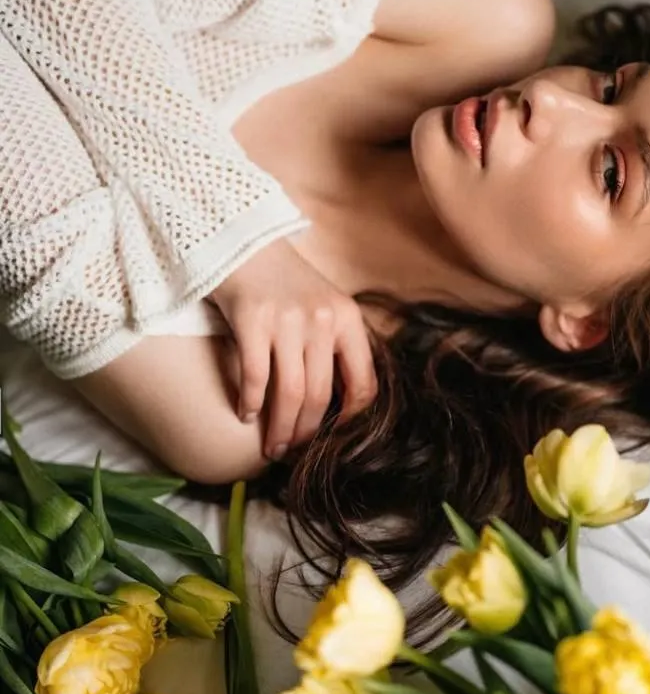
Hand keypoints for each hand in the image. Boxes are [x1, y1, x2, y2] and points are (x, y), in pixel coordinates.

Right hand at [209, 238, 377, 457]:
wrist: (242, 242)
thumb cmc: (284, 284)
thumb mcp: (324, 307)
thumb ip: (336, 347)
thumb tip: (340, 406)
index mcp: (349, 320)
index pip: (363, 384)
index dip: (352, 420)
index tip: (335, 439)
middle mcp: (323, 319)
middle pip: (321, 396)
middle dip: (307, 433)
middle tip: (293, 452)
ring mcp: (288, 319)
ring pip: (290, 393)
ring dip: (280, 427)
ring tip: (272, 446)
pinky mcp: (253, 319)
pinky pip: (256, 377)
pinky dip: (250, 403)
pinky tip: (245, 415)